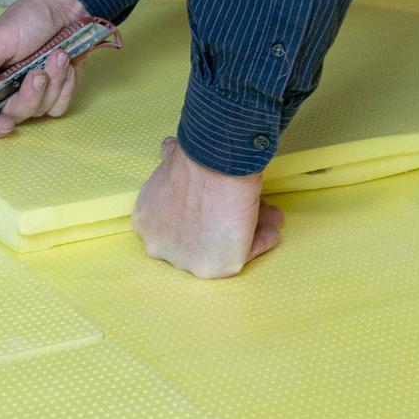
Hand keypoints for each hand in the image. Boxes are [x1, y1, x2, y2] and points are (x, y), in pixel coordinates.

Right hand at [0, 0, 94, 138]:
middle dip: (31, 94)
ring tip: (57, 55)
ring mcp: (35, 93)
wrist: (65, 6)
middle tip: (39, 71)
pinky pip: (60, 105)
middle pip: (15, 115)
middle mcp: (9, 91)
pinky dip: (66, 85)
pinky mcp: (57, 91)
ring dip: (53, 83)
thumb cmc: (28, 17)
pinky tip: (66, 64)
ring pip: (41, 110)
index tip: (7, 124)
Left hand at [131, 138, 280, 277]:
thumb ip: (169, 164)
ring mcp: (187, 260)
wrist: (215, 165)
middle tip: (252, 206)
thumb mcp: (170, 157)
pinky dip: (262, 239)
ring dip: (250, 228)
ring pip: (223, 247)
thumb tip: (170, 150)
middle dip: (227, 221)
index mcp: (146, 220)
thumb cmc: (197, 158)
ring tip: (269, 212)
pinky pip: (245, 254)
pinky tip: (272, 225)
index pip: (177, 221)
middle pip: (200, 237)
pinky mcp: (217, 268)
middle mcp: (160, 246)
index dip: (204, 208)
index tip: (222, 197)